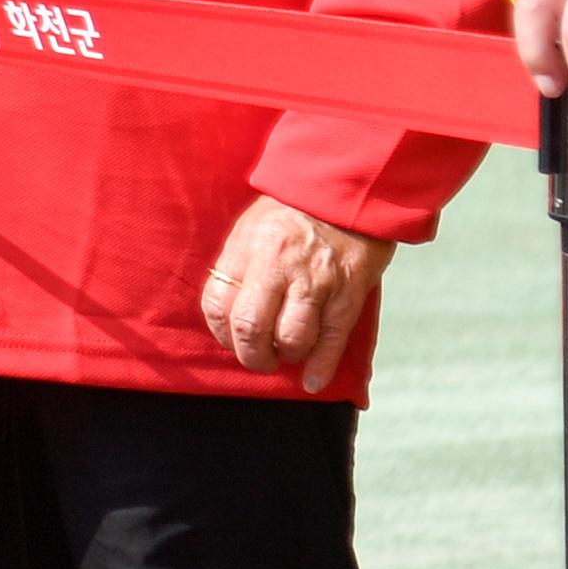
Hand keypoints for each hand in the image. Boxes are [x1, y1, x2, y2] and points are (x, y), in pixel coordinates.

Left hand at [202, 194, 391, 391]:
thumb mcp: (253, 226)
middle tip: (259, 359)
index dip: (220, 333)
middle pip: (250, 328)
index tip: (230, 340)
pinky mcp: (349, 290)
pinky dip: (322, 367)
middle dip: (252, 356)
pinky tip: (313, 381)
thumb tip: (228, 313)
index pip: (218, 304)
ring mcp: (316, 279)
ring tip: (287, 354)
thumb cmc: (294, 210)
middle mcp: (277, 264)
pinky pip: (333, 339)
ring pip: (292, 338)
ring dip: (287, 356)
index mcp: (248, 247)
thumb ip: (240, 265)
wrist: (348, 186)